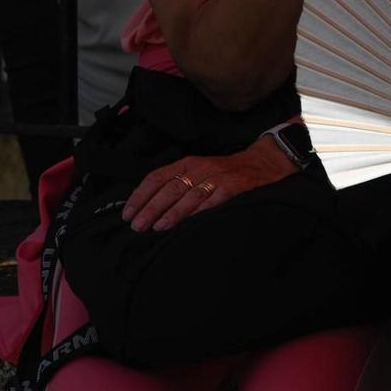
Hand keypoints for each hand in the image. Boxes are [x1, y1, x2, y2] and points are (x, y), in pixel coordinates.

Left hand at [121, 137, 295, 232]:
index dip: (141, 195)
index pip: (157, 177)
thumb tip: (148, 207)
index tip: (128, 213)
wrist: (263, 163)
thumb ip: (177, 184)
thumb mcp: (199, 171)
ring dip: (171, 212)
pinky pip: (214, 201)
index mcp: (187, 163)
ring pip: (189, 195)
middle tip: (137, 225)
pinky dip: (200, 212)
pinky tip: (189, 224)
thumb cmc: (226, 172)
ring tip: (157, 227)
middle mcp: (200, 168)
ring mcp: (217, 177)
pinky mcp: (234, 187)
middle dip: (151, 208)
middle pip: (169, 188)